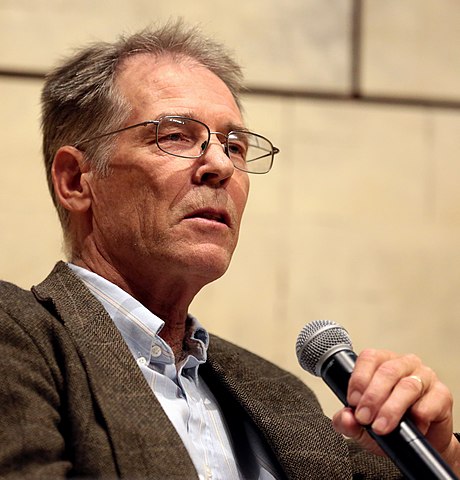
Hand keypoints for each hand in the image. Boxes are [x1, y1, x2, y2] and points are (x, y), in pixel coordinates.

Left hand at [331, 349, 459, 473]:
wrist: (418, 444)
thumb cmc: (389, 424)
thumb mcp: (362, 425)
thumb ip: (348, 421)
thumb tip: (345, 418)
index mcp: (382, 362)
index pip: (369, 358)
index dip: (359, 379)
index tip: (352, 401)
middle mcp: (403, 365)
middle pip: (387, 371)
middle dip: (372, 396)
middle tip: (364, 418)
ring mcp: (424, 377)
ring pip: (407, 386)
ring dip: (392, 408)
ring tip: (381, 427)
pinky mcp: (442, 394)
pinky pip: (430, 401)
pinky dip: (419, 416)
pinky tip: (411, 426)